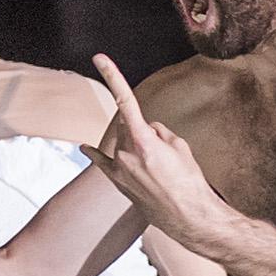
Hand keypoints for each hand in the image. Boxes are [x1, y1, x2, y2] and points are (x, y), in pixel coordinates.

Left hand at [89, 56, 224, 246]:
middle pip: (129, 125)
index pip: (125, 100)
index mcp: (144, 140)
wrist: (189, 217)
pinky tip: (85, 148)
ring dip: (137, 145)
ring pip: (124, 143)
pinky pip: (104, 163)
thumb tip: (148, 131)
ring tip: (158, 169)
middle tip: (165, 152)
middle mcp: (126, 153)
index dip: (112, 76)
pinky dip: (95, 155)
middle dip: (145, 128)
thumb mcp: (181, 147)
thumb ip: (159, 132)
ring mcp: (119, 170)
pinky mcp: (119, 184)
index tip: (98, 58)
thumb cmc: (190, 181)